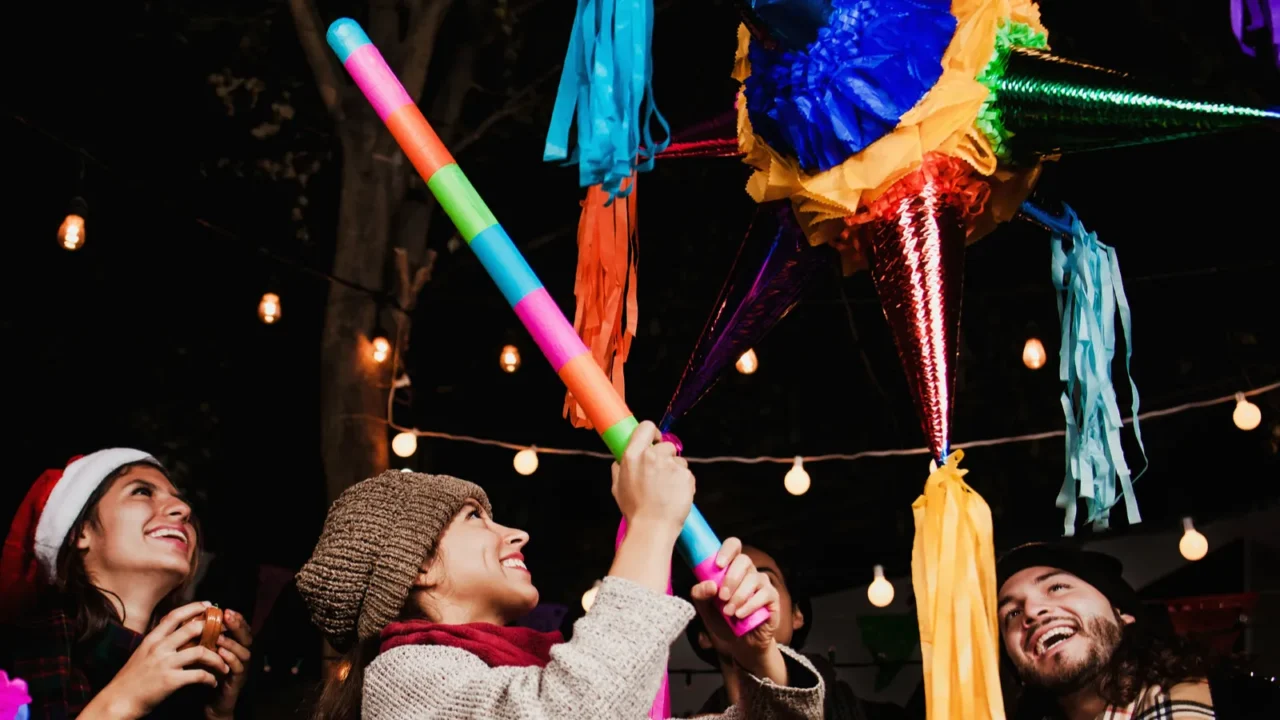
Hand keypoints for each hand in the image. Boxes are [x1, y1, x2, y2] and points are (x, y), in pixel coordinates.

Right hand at [96, 602, 229, 718]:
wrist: (117, 702)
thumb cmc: (129, 680)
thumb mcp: (141, 654)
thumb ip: (158, 644)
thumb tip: (175, 635)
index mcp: (151, 639)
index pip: (174, 615)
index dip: (194, 607)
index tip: (208, 605)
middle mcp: (159, 648)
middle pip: (192, 628)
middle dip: (212, 629)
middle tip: (225, 633)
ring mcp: (165, 663)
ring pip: (201, 652)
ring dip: (217, 658)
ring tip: (225, 665)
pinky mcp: (170, 680)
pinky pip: (199, 675)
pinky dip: (210, 678)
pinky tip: (213, 682)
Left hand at [205, 608, 252, 719]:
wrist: (209, 701)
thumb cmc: (206, 674)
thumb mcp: (204, 653)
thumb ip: (204, 638)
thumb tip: (192, 620)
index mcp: (235, 646)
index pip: (240, 627)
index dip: (235, 618)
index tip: (225, 609)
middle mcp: (242, 655)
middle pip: (247, 636)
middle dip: (237, 625)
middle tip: (227, 616)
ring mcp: (242, 667)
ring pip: (244, 652)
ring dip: (232, 643)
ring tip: (220, 637)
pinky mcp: (238, 681)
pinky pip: (238, 668)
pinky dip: (231, 660)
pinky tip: (221, 654)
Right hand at [611, 421, 693, 536]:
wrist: (653, 528)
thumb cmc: (635, 510)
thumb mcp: (617, 487)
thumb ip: (619, 468)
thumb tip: (621, 460)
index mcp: (633, 455)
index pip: (646, 427)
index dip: (652, 432)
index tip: (655, 440)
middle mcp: (652, 456)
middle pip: (666, 445)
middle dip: (666, 457)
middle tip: (661, 476)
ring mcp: (671, 465)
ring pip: (679, 461)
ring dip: (675, 471)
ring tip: (667, 490)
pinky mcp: (686, 475)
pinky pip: (686, 474)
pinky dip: (683, 483)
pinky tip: (675, 495)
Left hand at [690, 538, 784, 681]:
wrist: (739, 645)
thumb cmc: (722, 622)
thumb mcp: (705, 610)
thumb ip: (700, 595)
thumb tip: (709, 585)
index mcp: (730, 568)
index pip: (733, 546)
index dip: (727, 551)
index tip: (718, 565)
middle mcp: (748, 571)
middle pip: (744, 560)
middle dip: (731, 579)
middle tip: (721, 598)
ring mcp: (762, 583)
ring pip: (753, 579)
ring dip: (738, 597)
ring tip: (729, 613)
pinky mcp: (772, 597)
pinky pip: (764, 594)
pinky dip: (750, 605)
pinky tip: (740, 615)